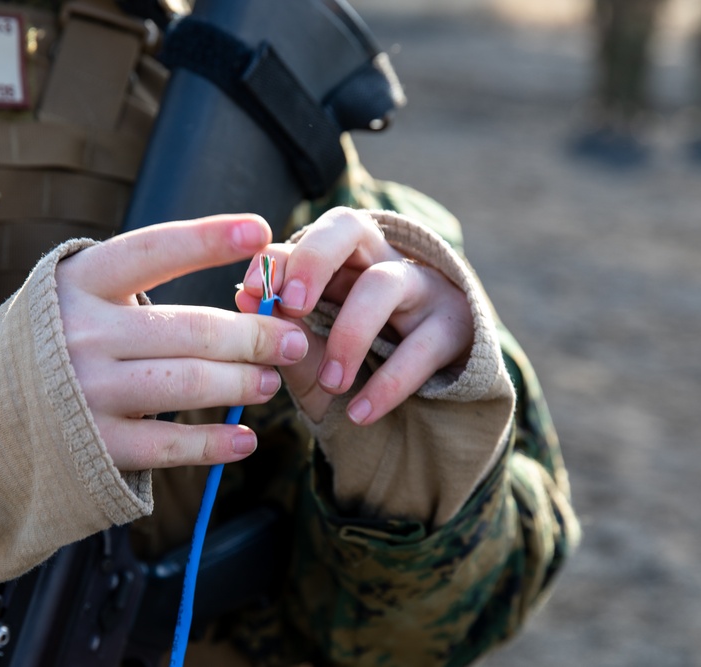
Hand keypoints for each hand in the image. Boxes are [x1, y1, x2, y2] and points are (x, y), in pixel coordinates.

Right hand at [54, 215, 309, 470]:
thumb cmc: (56, 343)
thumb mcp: (79, 297)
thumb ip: (139, 289)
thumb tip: (245, 292)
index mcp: (79, 283)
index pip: (153, 251)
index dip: (208, 240)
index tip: (262, 232)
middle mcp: (80, 333)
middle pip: (189, 329)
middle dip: (255, 333)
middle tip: (295, 338)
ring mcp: (86, 392)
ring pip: (188, 383)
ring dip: (242, 382)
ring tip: (272, 381)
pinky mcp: (95, 446)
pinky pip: (170, 444)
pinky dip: (215, 443)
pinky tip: (245, 439)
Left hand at [236, 207, 472, 425]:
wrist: (419, 418)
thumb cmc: (356, 372)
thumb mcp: (312, 358)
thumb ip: (282, 331)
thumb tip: (243, 296)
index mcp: (341, 263)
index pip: (308, 236)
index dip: (279, 257)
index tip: (250, 289)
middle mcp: (381, 261)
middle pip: (350, 227)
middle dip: (314, 259)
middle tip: (292, 305)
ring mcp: (423, 289)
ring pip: (384, 284)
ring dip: (350, 334)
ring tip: (332, 383)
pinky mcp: (456, 327)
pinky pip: (422, 347)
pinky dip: (387, 383)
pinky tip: (360, 414)